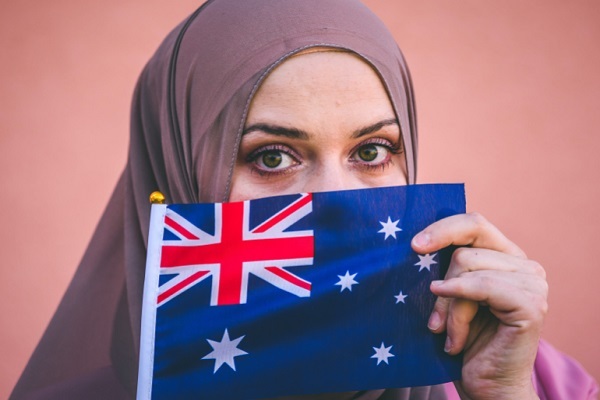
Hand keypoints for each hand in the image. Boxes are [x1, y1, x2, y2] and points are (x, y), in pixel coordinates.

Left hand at [412, 213, 546, 399]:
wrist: (488, 386)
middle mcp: (525, 264)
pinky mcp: (531, 304)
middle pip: (466, 248)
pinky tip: (448, 330)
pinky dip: (458, 303)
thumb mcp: (451, 294)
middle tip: (432, 318)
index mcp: (506, 256)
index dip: (442, 229)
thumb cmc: (464, 339)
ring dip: (449, 308)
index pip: (474, 223)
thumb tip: (416, 241)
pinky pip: (482, 286)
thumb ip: (448, 266)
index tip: (415, 246)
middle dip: (441, 280)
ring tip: (447, 335)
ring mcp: (533, 283)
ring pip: (468, 267)